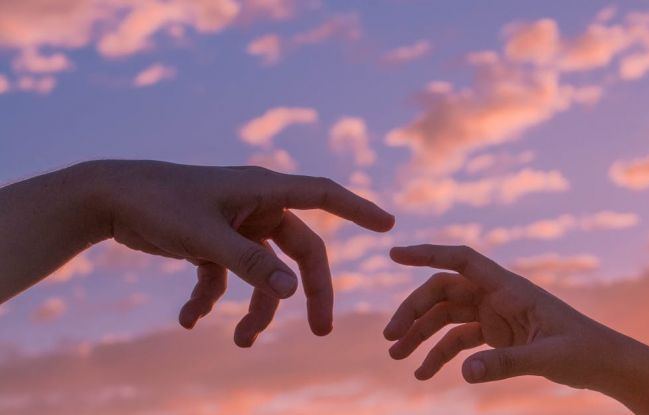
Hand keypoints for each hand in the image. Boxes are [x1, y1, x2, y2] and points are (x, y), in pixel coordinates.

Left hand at [92, 160, 393, 345]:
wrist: (108, 197)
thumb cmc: (158, 204)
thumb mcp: (206, 237)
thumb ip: (250, 264)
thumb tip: (293, 291)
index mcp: (263, 191)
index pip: (324, 195)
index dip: (358, 209)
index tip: (388, 226)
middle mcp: (256, 207)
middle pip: (299, 251)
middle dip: (308, 292)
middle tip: (321, 330)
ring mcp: (235, 226)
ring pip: (264, 272)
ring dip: (256, 308)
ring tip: (240, 341)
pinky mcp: (211, 242)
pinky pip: (225, 277)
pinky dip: (211, 300)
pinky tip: (188, 319)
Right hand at [384, 244, 622, 388]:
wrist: (606, 364)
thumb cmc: (585, 352)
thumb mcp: (548, 358)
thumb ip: (506, 364)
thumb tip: (463, 373)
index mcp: (510, 287)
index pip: (461, 260)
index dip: (427, 254)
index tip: (395, 254)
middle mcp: (498, 296)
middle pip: (444, 292)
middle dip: (414, 311)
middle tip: (390, 338)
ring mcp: (496, 315)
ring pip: (446, 317)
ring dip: (420, 334)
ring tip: (396, 357)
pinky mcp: (498, 336)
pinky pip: (459, 340)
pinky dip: (439, 355)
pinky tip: (423, 374)